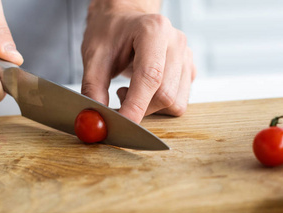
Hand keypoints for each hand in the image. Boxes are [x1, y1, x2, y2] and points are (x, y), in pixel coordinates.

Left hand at [81, 0, 195, 123]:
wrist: (124, 19)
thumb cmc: (110, 32)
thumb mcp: (93, 56)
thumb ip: (93, 88)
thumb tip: (96, 119)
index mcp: (154, 30)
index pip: (150, 77)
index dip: (136, 106)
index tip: (121, 123)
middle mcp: (176, 42)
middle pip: (165, 94)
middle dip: (141, 107)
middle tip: (119, 95)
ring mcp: (186, 57)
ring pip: (175, 103)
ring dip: (151, 107)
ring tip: (133, 89)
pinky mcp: (189, 70)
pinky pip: (179, 102)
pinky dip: (160, 105)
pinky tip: (146, 88)